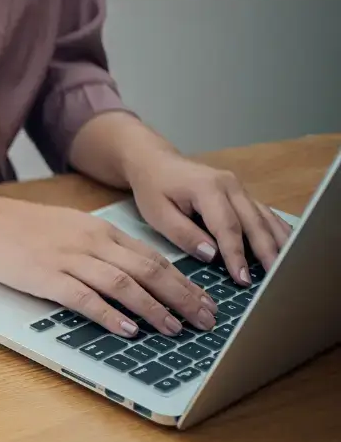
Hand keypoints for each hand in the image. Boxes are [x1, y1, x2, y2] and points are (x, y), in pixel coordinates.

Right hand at [0, 196, 217, 337]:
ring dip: (153, 308)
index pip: (154, 258)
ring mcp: (70, 259)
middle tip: (206, 320)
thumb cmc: (28, 229)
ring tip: (174, 329)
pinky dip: (110, 314)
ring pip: (124, 284)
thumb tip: (137, 274)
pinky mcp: (47, 277)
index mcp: (103, 232)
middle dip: (182, 297)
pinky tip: (127, 330)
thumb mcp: (74, 229)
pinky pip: (85, 297)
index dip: (184, 283)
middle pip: (148, 270)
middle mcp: (93, 243)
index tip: (205, 303)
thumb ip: (104, 248)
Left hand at [125, 153, 291, 285]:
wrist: (156, 162)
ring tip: (287, 267)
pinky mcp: (242, 194)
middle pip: (254, 222)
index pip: (227, 227)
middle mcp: (230, 185)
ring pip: (265, 217)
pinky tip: (287, 246)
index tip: (243, 279)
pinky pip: (264, 213)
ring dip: (278, 242)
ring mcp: (240, 188)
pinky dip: (276, 230)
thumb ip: (184, 235)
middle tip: (274, 278)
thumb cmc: (154, 189)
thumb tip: (212, 255)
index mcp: (207, 189)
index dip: (236, 255)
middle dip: (266, 252)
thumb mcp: (158, 215)